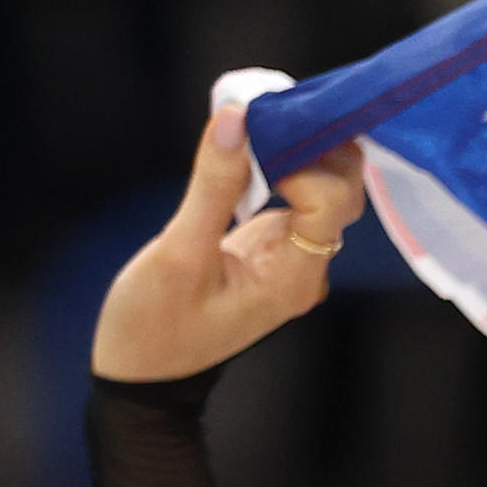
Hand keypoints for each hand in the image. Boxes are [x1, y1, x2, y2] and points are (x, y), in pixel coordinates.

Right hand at [89, 96, 366, 383]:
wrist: (143, 374)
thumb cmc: (153, 327)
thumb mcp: (177, 254)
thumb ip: (212, 186)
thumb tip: (236, 118)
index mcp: (293, 277)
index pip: (332, 203)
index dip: (305, 164)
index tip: (258, 144)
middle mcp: (306, 269)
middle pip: (342, 193)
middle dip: (313, 146)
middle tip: (265, 112)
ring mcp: (292, 260)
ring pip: (322, 192)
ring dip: (298, 152)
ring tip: (256, 120)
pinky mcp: (271, 250)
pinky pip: (294, 200)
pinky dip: (281, 167)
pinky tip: (254, 144)